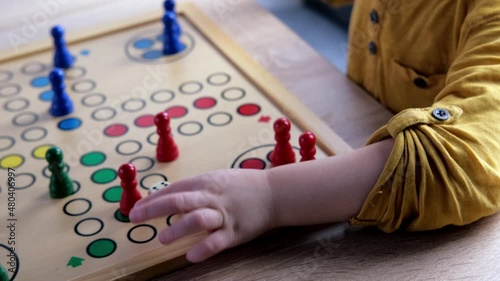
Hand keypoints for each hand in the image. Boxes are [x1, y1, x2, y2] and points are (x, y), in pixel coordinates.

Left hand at [129, 169, 275, 262]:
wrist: (274, 193)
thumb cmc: (242, 186)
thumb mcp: (218, 179)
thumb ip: (195, 188)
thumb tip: (168, 197)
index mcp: (206, 182)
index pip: (174, 189)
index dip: (152, 198)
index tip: (136, 207)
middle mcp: (213, 196)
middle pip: (179, 200)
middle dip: (154, 209)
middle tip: (134, 217)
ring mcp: (224, 214)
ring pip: (197, 219)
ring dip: (178, 229)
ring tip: (162, 239)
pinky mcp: (235, 231)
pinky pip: (217, 241)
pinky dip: (203, 249)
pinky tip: (191, 256)